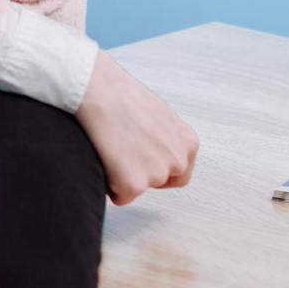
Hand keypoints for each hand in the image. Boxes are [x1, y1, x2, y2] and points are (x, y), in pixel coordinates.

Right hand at [75, 50, 200, 206]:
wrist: (99, 90)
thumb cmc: (122, 96)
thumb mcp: (160, 116)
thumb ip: (166, 139)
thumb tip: (157, 153)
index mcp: (188, 142)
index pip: (180, 172)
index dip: (158, 168)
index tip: (143, 160)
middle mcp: (178, 160)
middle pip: (160, 182)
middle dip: (142, 174)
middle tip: (124, 151)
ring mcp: (157, 174)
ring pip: (138, 189)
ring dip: (123, 177)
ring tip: (113, 147)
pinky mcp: (134, 185)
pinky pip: (119, 197)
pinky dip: (109, 184)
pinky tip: (105, 156)